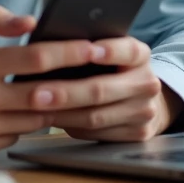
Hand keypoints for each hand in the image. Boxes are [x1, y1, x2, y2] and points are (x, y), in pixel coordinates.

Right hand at [0, 5, 100, 159]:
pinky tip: (47, 109)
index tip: (94, 47)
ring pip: (36, 118)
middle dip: (80, 84)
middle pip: (43, 93)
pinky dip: (33, 121)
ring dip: (61, 105)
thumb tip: (30, 20)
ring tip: (88, 92)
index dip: (68, 52)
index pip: (34, 58)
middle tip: (106, 75)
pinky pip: (19, 134)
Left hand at [41, 37, 183, 141]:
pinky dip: (70, 127)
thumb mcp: (110, 52)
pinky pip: (96, 133)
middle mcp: (147, 83)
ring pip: (96, 116)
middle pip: (102, 89)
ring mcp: (144, 111)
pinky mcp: (137, 134)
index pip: (129, 51)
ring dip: (62, 114)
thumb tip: (48, 48)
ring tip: (35, 109)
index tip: (88, 49)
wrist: (145, 100)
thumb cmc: (114, 70)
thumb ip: (88, 48)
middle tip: (36, 93)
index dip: (110, 50)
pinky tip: (50, 120)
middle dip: (66, 92)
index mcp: (140, 56)